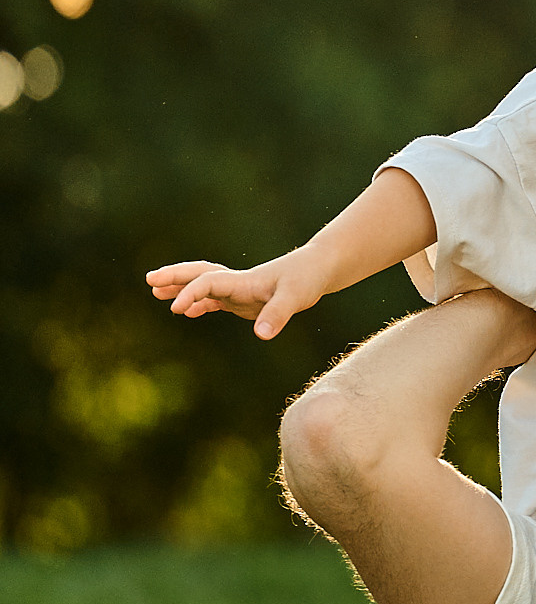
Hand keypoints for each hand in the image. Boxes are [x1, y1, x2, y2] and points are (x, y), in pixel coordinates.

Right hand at [147, 250, 327, 340]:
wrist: (318, 268)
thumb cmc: (307, 279)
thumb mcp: (296, 296)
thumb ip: (277, 314)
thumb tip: (262, 335)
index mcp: (243, 281)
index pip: (209, 282)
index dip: (191, 293)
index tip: (176, 308)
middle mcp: (237, 283)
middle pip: (199, 275)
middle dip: (175, 277)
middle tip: (150, 280)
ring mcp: (239, 290)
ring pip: (203, 285)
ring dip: (181, 287)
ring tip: (155, 291)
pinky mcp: (244, 298)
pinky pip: (215, 299)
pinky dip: (199, 303)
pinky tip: (187, 313)